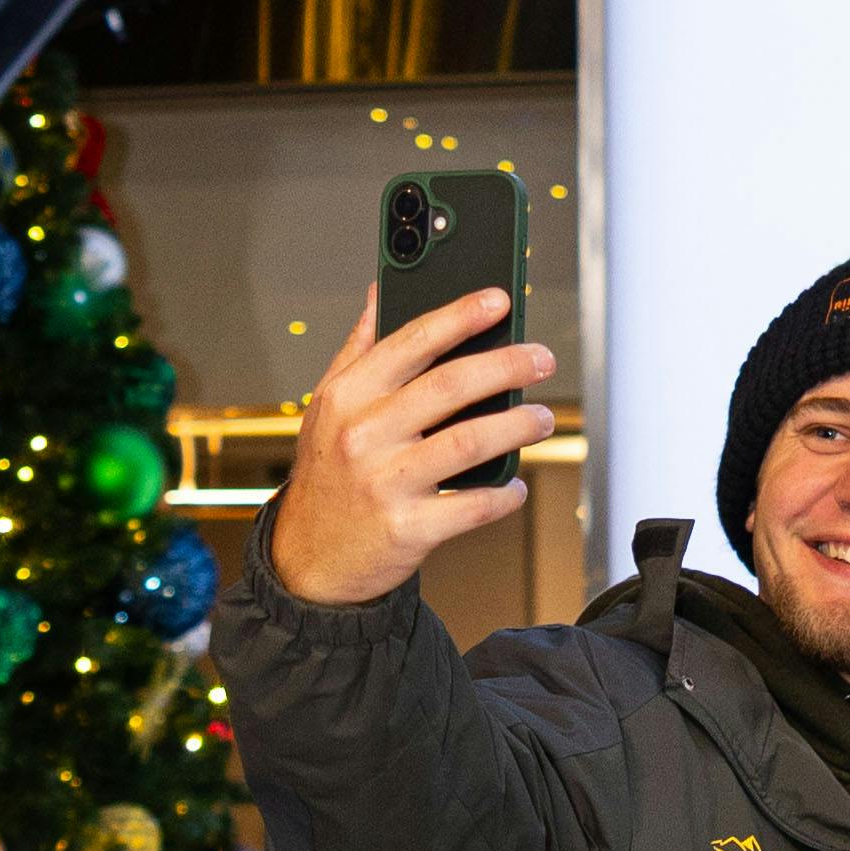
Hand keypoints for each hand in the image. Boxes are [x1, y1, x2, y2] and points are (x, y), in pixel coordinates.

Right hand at [267, 286, 557, 606]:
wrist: (308, 559)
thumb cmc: (327, 475)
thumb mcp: (327, 406)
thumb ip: (358, 348)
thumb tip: (379, 291)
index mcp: (347, 397)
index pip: (411, 343)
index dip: (459, 317)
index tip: (498, 300)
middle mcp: (363, 435)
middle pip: (449, 387)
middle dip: (506, 366)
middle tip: (541, 359)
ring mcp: (384, 483)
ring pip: (468, 442)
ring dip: (516, 426)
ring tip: (540, 417)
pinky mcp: (407, 529)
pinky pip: (471, 506)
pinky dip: (503, 494)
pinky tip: (515, 485)